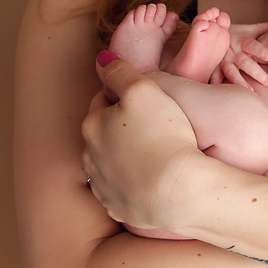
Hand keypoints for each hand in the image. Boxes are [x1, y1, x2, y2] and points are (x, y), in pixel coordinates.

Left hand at [82, 53, 202, 231]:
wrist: (176, 192)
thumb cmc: (162, 136)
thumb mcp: (143, 90)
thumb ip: (120, 71)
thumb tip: (102, 60)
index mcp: (93, 125)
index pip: (104, 100)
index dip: (124, 96)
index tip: (147, 100)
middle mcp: (90, 156)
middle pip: (104, 132)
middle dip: (121, 126)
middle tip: (153, 124)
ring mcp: (103, 185)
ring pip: (110, 162)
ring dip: (125, 156)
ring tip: (154, 152)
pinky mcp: (118, 207)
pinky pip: (122, 190)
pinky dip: (132, 183)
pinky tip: (152, 179)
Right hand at [210, 21, 267, 89]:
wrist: (210, 32)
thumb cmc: (234, 33)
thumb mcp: (247, 29)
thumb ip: (263, 28)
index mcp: (242, 41)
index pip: (252, 45)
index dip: (260, 50)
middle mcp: (233, 51)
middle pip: (245, 63)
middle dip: (257, 73)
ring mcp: (223, 60)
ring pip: (231, 72)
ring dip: (240, 82)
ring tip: (251, 91)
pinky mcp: (214, 67)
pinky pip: (215, 77)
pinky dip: (217, 84)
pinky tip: (224, 93)